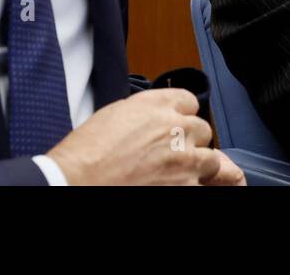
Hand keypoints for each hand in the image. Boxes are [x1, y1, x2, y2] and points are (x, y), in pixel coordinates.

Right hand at [47, 88, 242, 185]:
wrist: (78, 180)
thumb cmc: (86, 151)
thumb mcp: (116, 113)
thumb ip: (146, 112)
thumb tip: (156, 119)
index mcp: (157, 104)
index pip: (189, 102)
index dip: (182, 115)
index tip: (176, 124)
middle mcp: (176, 127)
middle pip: (202, 129)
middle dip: (190, 141)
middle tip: (172, 153)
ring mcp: (184, 159)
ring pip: (211, 159)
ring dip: (197, 165)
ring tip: (176, 173)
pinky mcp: (185, 186)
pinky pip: (201, 185)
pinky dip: (190, 186)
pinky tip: (173, 185)